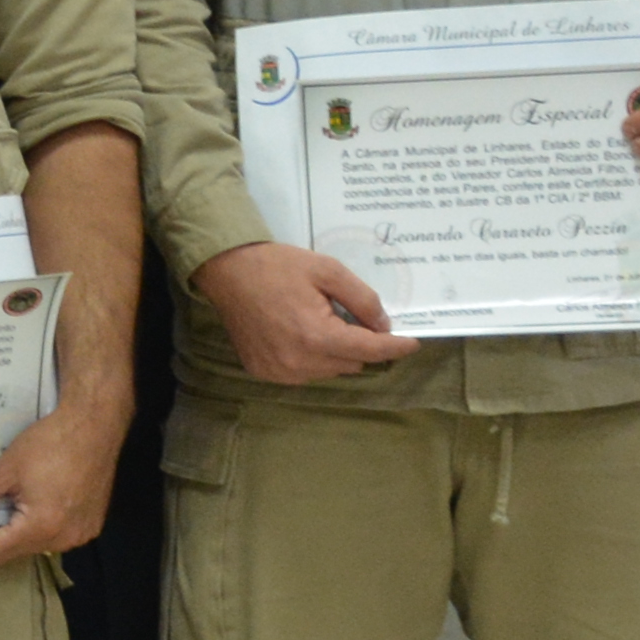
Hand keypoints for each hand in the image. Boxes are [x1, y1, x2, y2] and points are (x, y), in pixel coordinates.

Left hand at [0, 383, 128, 568]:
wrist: (94, 425)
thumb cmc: (49, 443)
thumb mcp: (6, 469)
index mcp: (42, 527)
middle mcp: (65, 539)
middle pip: (17, 550)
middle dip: (2, 529)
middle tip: (1, 496)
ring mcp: (83, 534)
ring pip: (38, 544)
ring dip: (24, 527)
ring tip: (24, 493)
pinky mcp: (93, 524)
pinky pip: (60, 535)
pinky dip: (47, 522)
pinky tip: (47, 494)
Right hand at [196, 241, 413, 385]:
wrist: (226, 271)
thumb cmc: (278, 266)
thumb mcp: (327, 270)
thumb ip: (362, 298)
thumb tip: (384, 325)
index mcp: (317, 337)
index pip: (370, 350)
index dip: (395, 347)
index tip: (413, 343)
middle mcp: (299, 363)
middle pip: (352, 363)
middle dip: (358, 343)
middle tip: (344, 315)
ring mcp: (280, 372)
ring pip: (329, 371)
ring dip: (334, 353)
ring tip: (316, 323)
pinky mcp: (264, 373)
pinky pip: (304, 373)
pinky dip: (310, 358)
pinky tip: (297, 334)